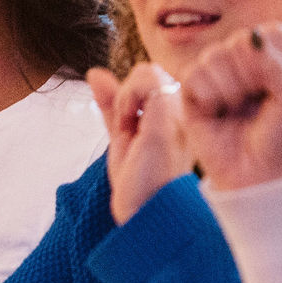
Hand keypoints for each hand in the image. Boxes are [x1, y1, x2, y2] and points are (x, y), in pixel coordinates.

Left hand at [90, 63, 190, 224]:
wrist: (145, 212)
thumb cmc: (138, 183)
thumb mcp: (122, 135)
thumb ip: (112, 104)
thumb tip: (95, 72)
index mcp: (179, 117)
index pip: (151, 82)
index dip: (131, 99)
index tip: (131, 130)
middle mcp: (186, 112)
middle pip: (150, 72)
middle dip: (128, 96)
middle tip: (129, 131)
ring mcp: (182, 112)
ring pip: (148, 70)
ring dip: (126, 96)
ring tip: (130, 129)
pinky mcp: (170, 115)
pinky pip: (147, 76)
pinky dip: (128, 96)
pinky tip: (131, 123)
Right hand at [180, 22, 281, 190]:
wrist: (260, 175)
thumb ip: (279, 65)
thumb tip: (251, 38)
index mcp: (273, 55)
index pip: (270, 32)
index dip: (274, 61)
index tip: (280, 89)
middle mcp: (243, 59)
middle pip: (240, 41)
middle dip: (251, 77)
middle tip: (256, 104)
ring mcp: (216, 73)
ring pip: (214, 56)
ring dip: (229, 89)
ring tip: (236, 110)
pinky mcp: (192, 91)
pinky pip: (192, 74)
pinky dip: (208, 97)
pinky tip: (217, 113)